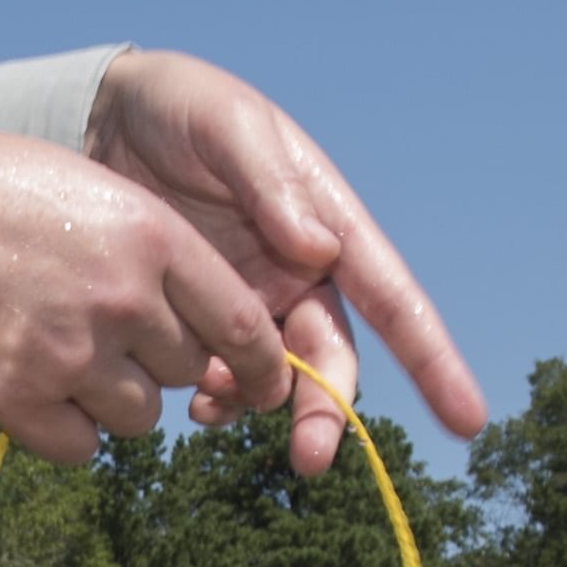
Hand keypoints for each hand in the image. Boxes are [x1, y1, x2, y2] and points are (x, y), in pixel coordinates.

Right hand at [0, 129, 298, 465]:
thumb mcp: (87, 188)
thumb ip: (152, 251)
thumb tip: (204, 325)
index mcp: (150, 236)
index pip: (242, 324)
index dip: (261, 361)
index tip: (263, 379)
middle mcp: (121, 299)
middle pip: (189, 369)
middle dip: (162, 360)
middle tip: (107, 329)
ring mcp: (67, 354)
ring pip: (141, 415)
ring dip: (115, 396)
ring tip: (60, 349)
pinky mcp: (15, 399)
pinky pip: (81, 446)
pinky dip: (67, 428)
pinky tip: (32, 384)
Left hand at [84, 50, 487, 474]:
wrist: (99, 118)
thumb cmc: (178, 108)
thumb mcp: (225, 126)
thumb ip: (269, 183)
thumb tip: (320, 248)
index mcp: (329, 223)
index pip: (393, 299)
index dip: (433, 360)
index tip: (466, 419)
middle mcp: (302, 272)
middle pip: (333, 358)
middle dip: (327, 411)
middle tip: (308, 458)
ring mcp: (252, 300)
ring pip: (279, 378)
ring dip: (260, 406)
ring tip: (211, 405)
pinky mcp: (201, 318)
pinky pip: (223, 376)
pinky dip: (217, 398)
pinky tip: (193, 401)